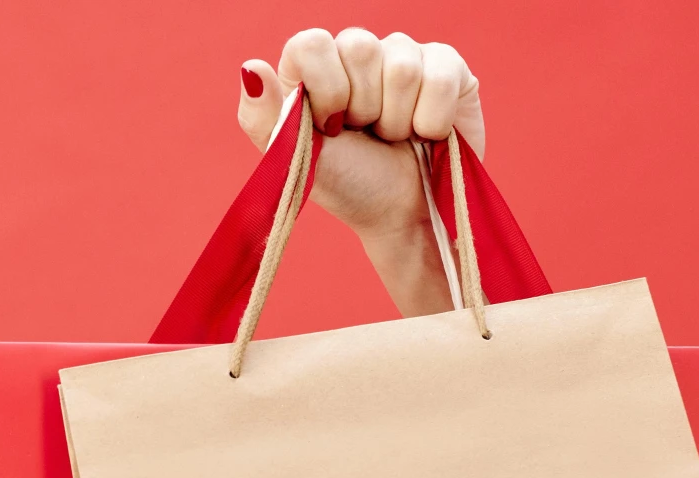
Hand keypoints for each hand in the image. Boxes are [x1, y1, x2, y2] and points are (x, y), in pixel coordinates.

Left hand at [235, 28, 483, 314]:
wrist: (404, 214)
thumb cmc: (349, 185)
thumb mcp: (296, 159)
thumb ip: (263, 115)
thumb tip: (251, 68)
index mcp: (313, 67)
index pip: (310, 43)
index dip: (323, 87)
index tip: (330, 127)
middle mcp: (357, 52)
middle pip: (358, 46)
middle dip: (361, 107)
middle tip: (364, 134)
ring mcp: (404, 53)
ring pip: (401, 65)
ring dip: (395, 120)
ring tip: (392, 137)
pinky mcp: (447, 66)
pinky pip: (441, 75)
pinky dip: (431, 119)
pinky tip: (425, 133)